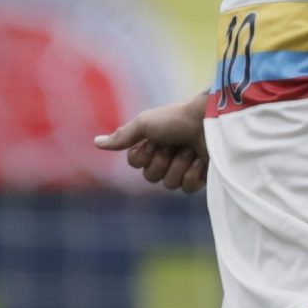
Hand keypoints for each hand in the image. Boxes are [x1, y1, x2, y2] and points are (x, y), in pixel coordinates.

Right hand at [94, 98, 209, 193]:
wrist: (210, 121)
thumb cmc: (177, 119)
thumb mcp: (146, 124)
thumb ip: (122, 136)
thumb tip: (96, 143)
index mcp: (151, 145)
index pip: (135, 164)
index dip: (144, 155)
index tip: (156, 139)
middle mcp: (166, 157)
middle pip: (150, 177)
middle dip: (162, 160)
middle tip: (175, 145)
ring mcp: (183, 168)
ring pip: (169, 184)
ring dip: (180, 165)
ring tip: (191, 150)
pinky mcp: (201, 178)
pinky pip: (187, 189)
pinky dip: (194, 173)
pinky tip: (201, 160)